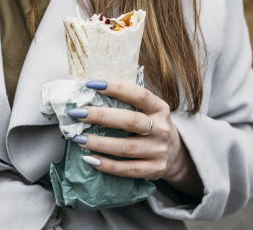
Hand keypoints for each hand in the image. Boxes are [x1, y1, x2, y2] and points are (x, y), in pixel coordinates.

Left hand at [67, 79, 202, 198]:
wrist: (175, 154)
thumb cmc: (150, 124)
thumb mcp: (147, 110)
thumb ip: (126, 101)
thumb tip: (90, 89)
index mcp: (159, 108)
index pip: (139, 95)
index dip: (116, 88)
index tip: (91, 84)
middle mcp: (162, 128)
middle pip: (130, 121)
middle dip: (101, 116)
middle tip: (78, 113)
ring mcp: (159, 151)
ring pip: (126, 148)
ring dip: (99, 143)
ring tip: (78, 138)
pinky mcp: (155, 169)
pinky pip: (128, 169)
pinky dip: (107, 165)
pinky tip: (90, 159)